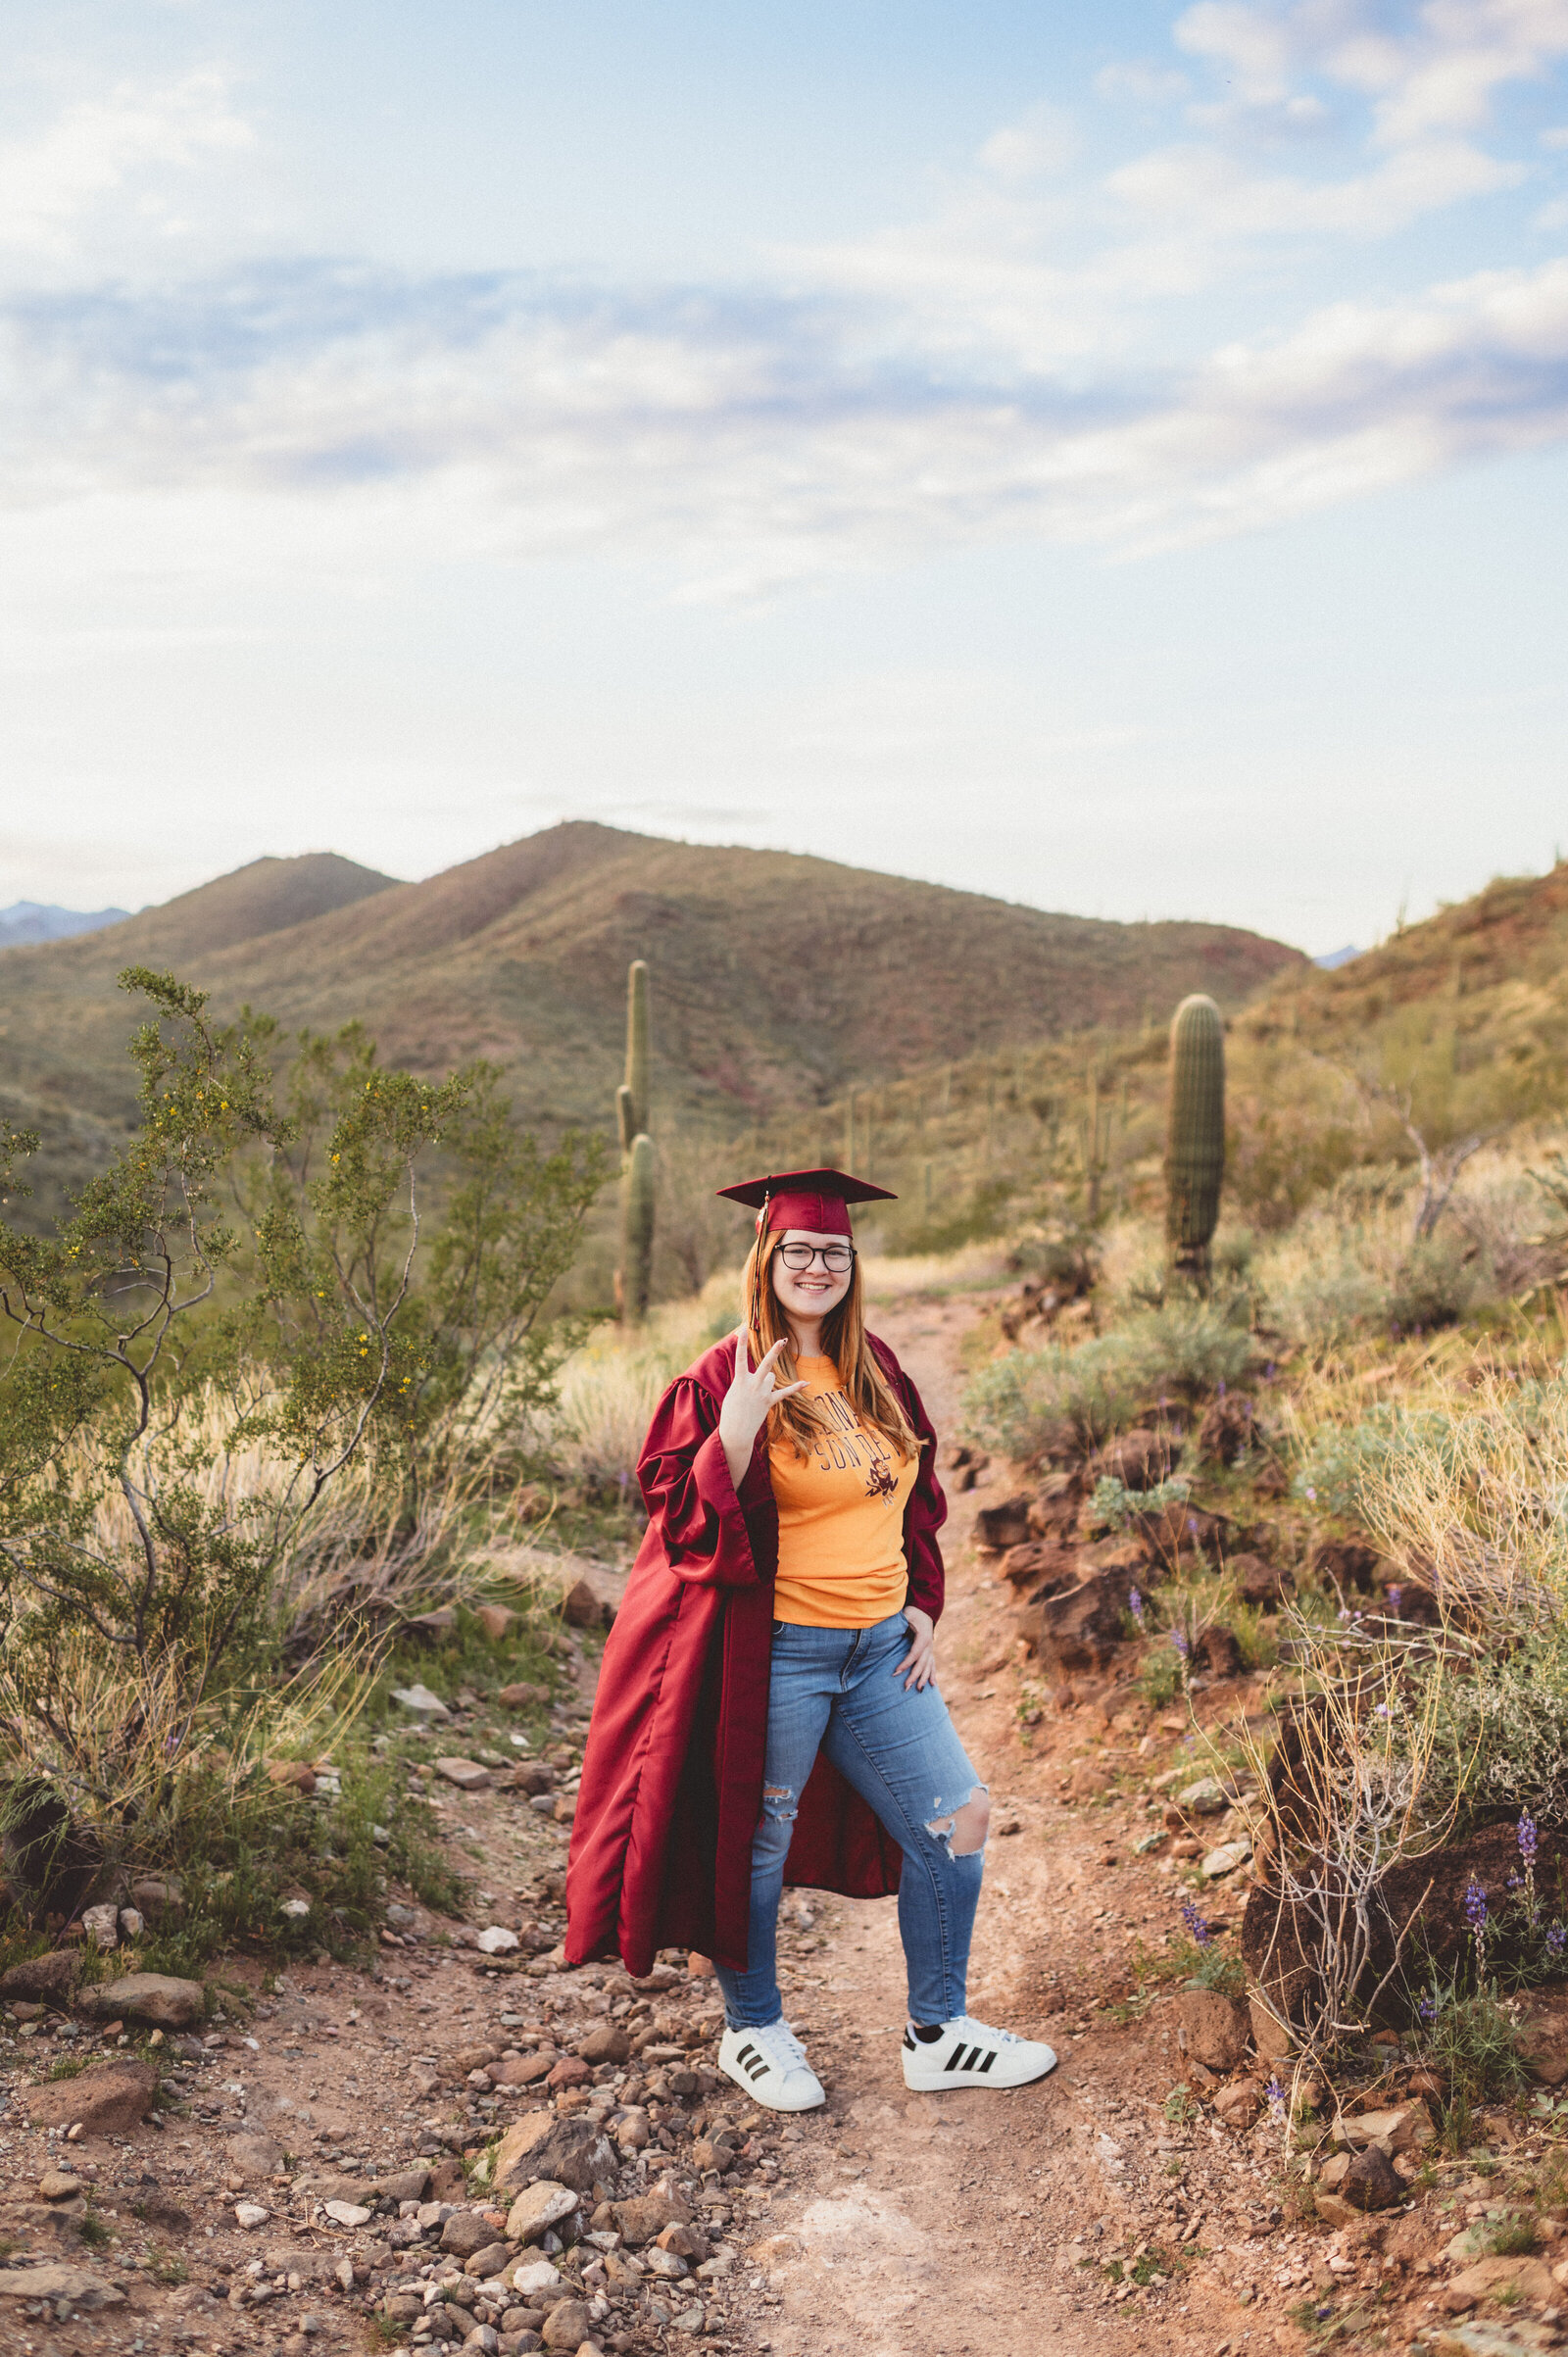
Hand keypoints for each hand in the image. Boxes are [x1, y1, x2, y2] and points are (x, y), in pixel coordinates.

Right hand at [718, 1330, 803, 1490]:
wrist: (735, 1431)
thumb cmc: (731, 1410)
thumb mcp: (734, 1391)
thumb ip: (747, 1380)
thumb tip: (765, 1375)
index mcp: (740, 1380)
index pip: (740, 1358)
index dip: (742, 1343)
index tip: (744, 1329)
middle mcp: (753, 1385)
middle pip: (766, 1364)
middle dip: (775, 1351)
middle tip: (784, 1339)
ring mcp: (762, 1394)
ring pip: (771, 1377)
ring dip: (767, 1380)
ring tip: (756, 1392)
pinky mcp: (769, 1402)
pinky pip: (785, 1393)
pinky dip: (795, 1387)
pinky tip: (807, 1382)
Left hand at [896, 1605, 935, 1690]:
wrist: (925, 1610)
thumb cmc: (913, 1612)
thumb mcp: (906, 1614)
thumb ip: (899, 1621)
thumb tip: (887, 1625)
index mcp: (923, 1637)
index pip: (914, 1654)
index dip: (905, 1664)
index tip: (895, 1672)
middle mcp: (929, 1645)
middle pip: (922, 1663)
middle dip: (914, 1676)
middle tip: (905, 1687)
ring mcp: (931, 1648)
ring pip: (928, 1666)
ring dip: (924, 1678)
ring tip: (918, 1690)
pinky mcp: (930, 1651)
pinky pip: (932, 1664)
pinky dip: (932, 1674)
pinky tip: (932, 1685)